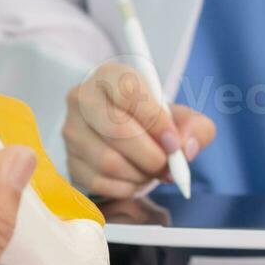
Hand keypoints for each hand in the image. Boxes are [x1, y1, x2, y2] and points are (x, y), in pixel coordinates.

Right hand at [64, 61, 214, 197]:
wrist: (122, 132)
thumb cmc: (152, 121)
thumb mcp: (180, 116)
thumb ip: (195, 127)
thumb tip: (186, 149)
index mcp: (110, 76)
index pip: (130, 95)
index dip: (157, 124)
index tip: (174, 144)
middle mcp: (82, 99)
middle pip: (118, 132)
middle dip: (152, 156)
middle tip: (167, 166)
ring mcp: (71, 132)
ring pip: (109, 162)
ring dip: (140, 175)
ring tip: (151, 172)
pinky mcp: (70, 161)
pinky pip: (101, 184)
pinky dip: (126, 188)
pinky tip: (135, 180)